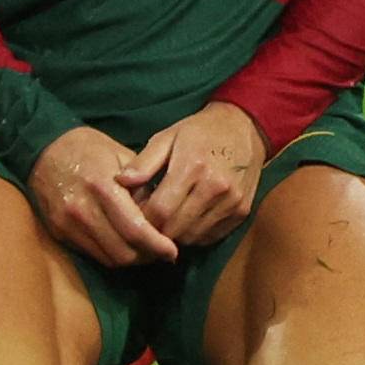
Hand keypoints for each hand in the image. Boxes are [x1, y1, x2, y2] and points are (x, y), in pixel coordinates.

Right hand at [27, 127, 178, 267]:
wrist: (44, 148)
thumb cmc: (89, 148)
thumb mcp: (122, 156)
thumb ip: (143, 186)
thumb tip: (163, 215)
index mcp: (102, 186)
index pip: (135, 230)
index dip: (157, 246)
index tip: (173, 251)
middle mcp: (83, 209)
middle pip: (123, 252)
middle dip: (147, 256)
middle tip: (162, 252)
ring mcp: (68, 224)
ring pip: (108, 259)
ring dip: (131, 260)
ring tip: (145, 251)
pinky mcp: (59, 232)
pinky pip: (93, 254)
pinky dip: (112, 255)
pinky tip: (123, 245)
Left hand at [120, 102, 266, 247]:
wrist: (244, 127)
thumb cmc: (200, 131)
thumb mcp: (168, 137)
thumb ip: (143, 162)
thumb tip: (121, 182)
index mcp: (193, 166)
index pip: (160, 210)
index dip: (144, 218)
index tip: (136, 214)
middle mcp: (215, 187)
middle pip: (175, 228)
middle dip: (158, 229)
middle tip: (150, 220)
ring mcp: (231, 202)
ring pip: (192, 237)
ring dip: (176, 233)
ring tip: (169, 218)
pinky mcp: (241, 211)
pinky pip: (210, 236)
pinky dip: (195, 233)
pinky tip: (189, 218)